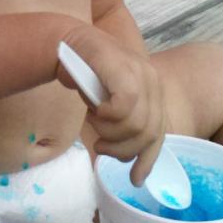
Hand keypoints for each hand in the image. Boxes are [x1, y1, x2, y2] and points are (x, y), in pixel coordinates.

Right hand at [57, 26, 167, 185]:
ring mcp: (140, 73)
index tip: (136, 179)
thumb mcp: (108, 103)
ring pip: (136, 125)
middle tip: (101, 146)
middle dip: (122, 149)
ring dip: (109, 132)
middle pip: (149, 133)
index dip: (149, 159)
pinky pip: (123, 108)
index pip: (159, 132)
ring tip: (94, 121)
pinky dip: (106, 116)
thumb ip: (123, 122)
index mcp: (152, 89)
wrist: (64, 43)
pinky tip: (95, 109)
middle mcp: (152, 80)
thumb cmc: (84, 73)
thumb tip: (129, 156)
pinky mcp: (124, 70)